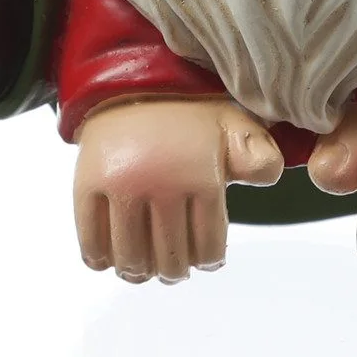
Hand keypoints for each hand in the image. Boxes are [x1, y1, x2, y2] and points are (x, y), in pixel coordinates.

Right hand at [73, 97, 283, 282]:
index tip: (203, 259)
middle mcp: (160, 183)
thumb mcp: (233, 126)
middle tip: (174, 266)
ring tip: (145, 266)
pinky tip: (113, 257)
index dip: (207, 261)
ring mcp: (121, 186)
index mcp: (201, 175)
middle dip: (174, 270)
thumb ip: (258, 155)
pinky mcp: (87, 185)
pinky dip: (102, 260)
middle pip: (169, 260)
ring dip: (140, 271)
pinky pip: (93, 245)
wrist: (132, 84)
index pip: (207, 250)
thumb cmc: (189, 115)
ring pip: (131, 259)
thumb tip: (269, 175)